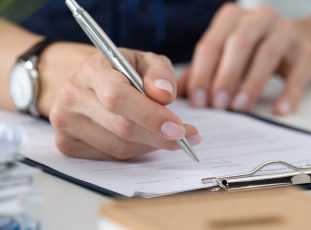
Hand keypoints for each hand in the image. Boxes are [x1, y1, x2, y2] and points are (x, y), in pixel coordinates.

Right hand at [48, 46, 199, 159]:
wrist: (89, 82)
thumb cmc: (123, 71)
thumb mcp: (146, 62)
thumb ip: (160, 73)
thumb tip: (164, 95)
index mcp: (93, 69)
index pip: (118, 97)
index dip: (150, 116)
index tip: (178, 128)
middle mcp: (73, 95)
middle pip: (121, 127)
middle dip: (159, 136)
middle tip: (185, 137)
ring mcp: (65, 121)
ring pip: (118, 147)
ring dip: (149, 145)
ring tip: (164, 135)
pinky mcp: (66, 143)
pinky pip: (109, 157)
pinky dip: (134, 151)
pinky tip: (142, 139)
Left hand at [178, 3, 310, 114]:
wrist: (299, 44)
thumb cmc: (253, 53)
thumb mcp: (225, 57)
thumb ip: (200, 72)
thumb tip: (172, 94)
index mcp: (232, 18)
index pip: (211, 43)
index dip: (202, 72)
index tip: (198, 101)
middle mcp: (259, 18)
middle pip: (239, 43)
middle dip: (226, 75)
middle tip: (218, 105)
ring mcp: (286, 31)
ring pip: (268, 53)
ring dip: (252, 82)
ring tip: (241, 107)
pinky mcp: (308, 49)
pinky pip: (299, 71)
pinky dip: (290, 91)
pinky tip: (280, 110)